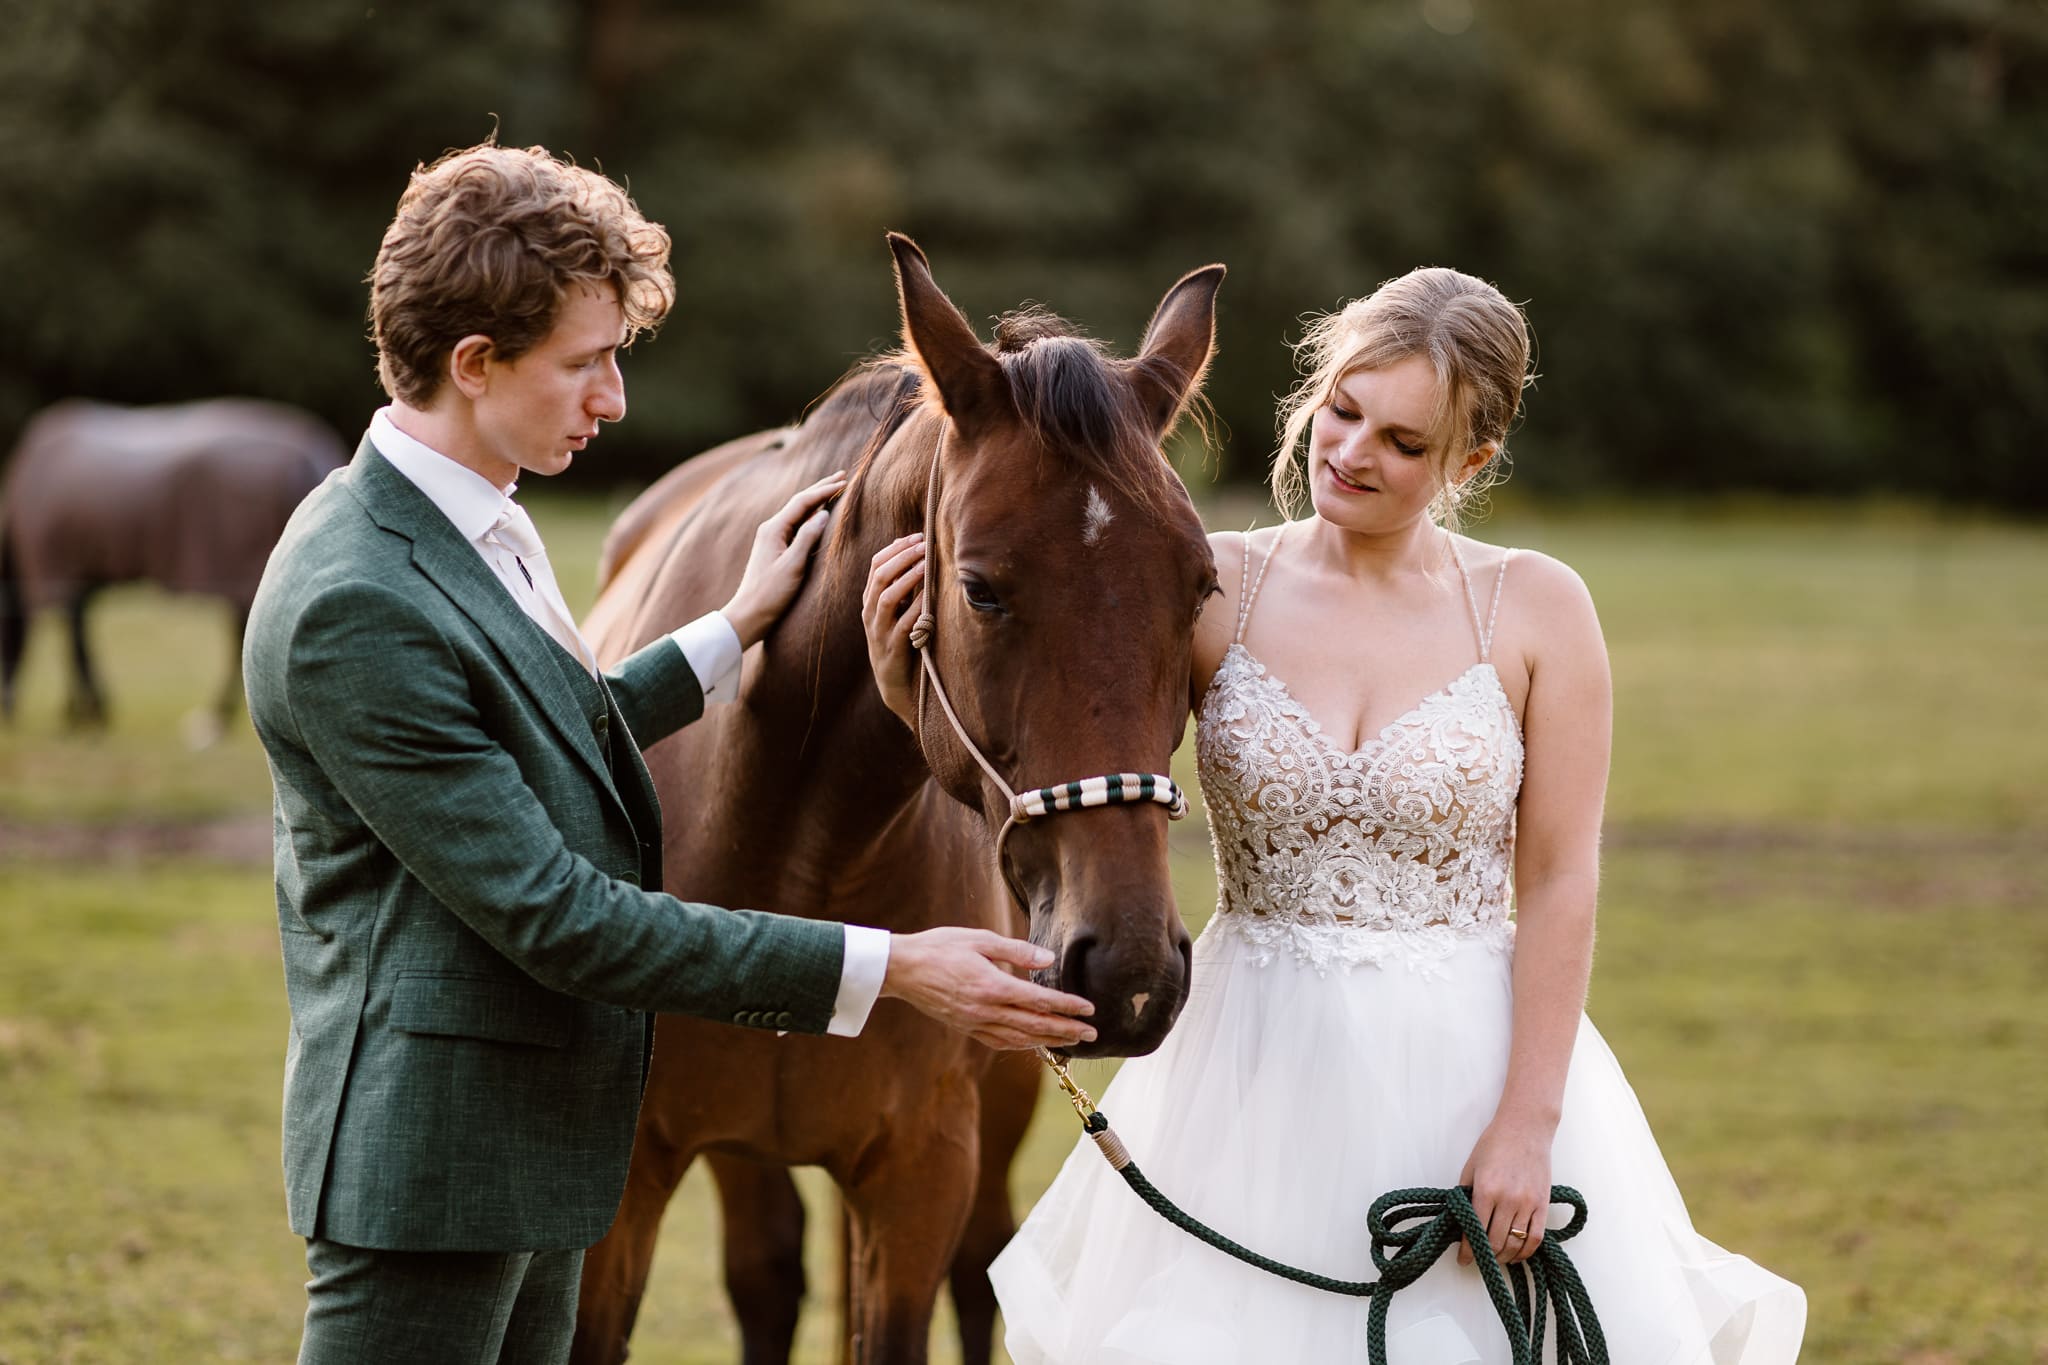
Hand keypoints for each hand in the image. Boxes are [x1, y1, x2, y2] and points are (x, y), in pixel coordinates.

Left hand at [722, 471, 847, 647]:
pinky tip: (820, 516)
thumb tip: (823, 513)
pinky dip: (811, 516)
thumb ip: (807, 537)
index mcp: (774, 529)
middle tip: (843, 477)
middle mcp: (771, 528)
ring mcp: (772, 538)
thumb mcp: (792, 565)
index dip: (825, 491)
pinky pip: (796, 525)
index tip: (845, 483)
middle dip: (821, 489)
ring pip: (798, 512)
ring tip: (834, 490)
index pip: (803, 502)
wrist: (750, 613)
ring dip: (817, 500)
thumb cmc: (770, 593)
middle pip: (800, 502)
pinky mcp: (775, 548)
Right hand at [861, 532, 924, 727]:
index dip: (896, 548)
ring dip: (909, 577)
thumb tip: (924, 556)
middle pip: (880, 575)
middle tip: (925, 544)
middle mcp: (870, 613)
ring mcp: (878, 631)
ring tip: (927, 563)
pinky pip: (903, 623)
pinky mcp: (892, 648)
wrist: (896, 685)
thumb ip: (906, 588)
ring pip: (887, 596)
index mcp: (870, 601)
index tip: (918, 536)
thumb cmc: (902, 642)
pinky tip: (931, 595)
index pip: (876, 565)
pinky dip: (917, 607)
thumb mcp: (900, 612)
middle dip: (903, 556)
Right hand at [881, 926, 1096, 1049]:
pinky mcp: (966, 1027)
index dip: (1067, 1007)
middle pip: (1035, 1026)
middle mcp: (986, 1010)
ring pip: (1020, 1038)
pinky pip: (1000, 1041)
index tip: (1089, 1009)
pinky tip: (1035, 1042)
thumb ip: (1017, 951)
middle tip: (1092, 1034)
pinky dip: (1023, 1044)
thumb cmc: (940, 947)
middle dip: (1067, 1030)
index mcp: (992, 986)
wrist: (902, 969)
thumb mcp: (980, 939)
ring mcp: (975, 1023)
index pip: (1039, 1001)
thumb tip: (1048, 960)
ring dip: (1049, 1041)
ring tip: (1072, 1041)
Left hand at [1457, 1115, 1554, 1266]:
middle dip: (1485, 1257)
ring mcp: (1528, 1204)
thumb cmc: (1494, 1144)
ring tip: (1495, 1258)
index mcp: (1486, 1190)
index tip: (1464, 1260)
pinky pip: (1535, 1238)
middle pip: (1495, 1242)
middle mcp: (1508, 1200)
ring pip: (1515, 1243)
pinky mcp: (1543, 1205)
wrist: (1525, 1128)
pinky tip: (1516, 1254)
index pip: (1475, 1231)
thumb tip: (1461, 1222)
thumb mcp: (1471, 1168)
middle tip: (1479, 1260)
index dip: (1468, 1251)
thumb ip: (1466, 1195)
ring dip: (1503, 1256)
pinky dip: (1525, 1252)